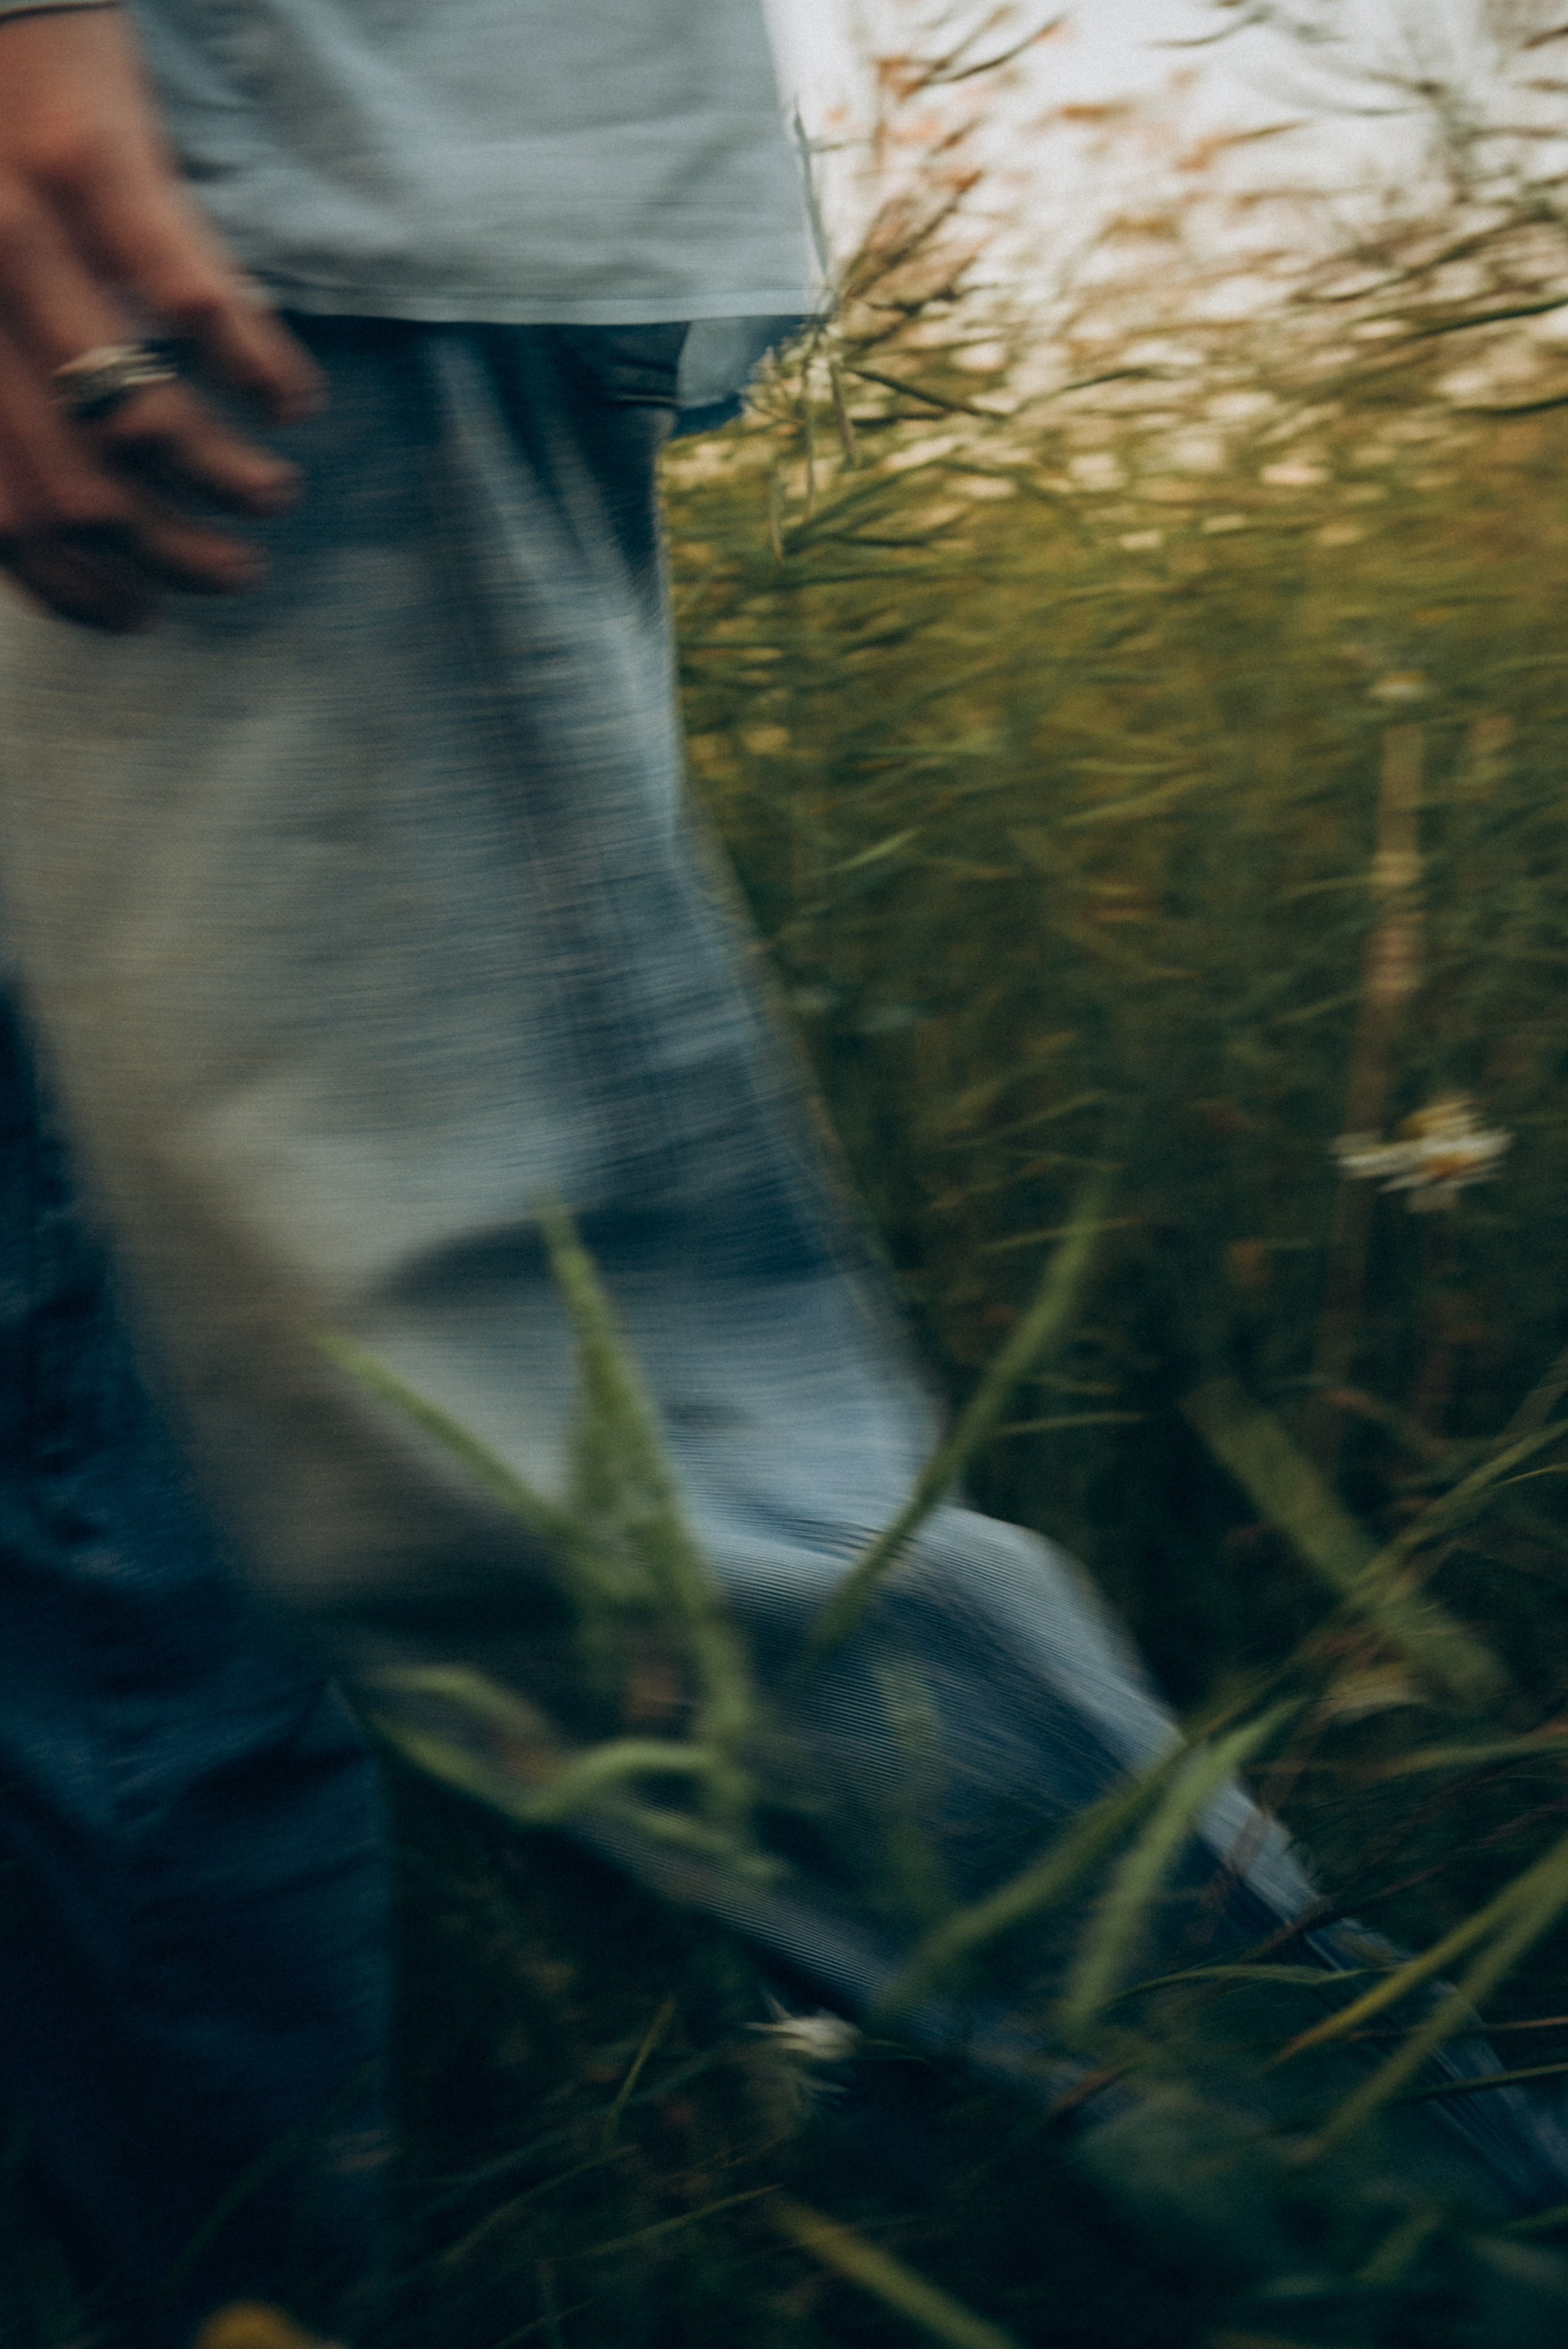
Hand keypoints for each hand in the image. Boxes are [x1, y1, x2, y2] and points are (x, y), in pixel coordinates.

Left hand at [0, 7, 322, 630]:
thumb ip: (1, 392)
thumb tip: (56, 526)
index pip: (2, 515)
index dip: (76, 591)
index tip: (139, 617)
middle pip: (82, 488)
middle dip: (173, 557)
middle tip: (235, 573)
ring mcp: (26, 229)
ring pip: (144, 416)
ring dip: (229, 482)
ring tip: (274, 495)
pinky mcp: (100, 164)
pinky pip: (197, 302)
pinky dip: (261, 371)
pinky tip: (296, 401)